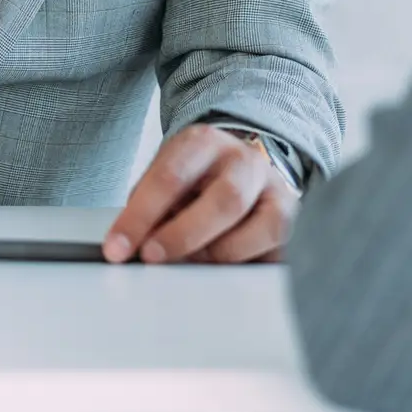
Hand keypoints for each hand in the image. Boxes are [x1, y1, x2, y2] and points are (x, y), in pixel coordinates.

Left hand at [103, 123, 296, 264]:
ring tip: (190, 264)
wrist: (242, 165)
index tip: (118, 248)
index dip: (140, 216)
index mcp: (203, 143)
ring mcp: (274, 188)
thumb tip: (128, 247)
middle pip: (223, 200)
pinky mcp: (294, 218)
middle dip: (184, 235)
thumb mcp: (167, 179)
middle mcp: (244, 161)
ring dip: (218, 253)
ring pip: (261, 227)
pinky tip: (223, 267)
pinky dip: (247, 261)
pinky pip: (277, 246)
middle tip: (153, 258)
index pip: (169, 177)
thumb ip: (150, 209)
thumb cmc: (197, 179)